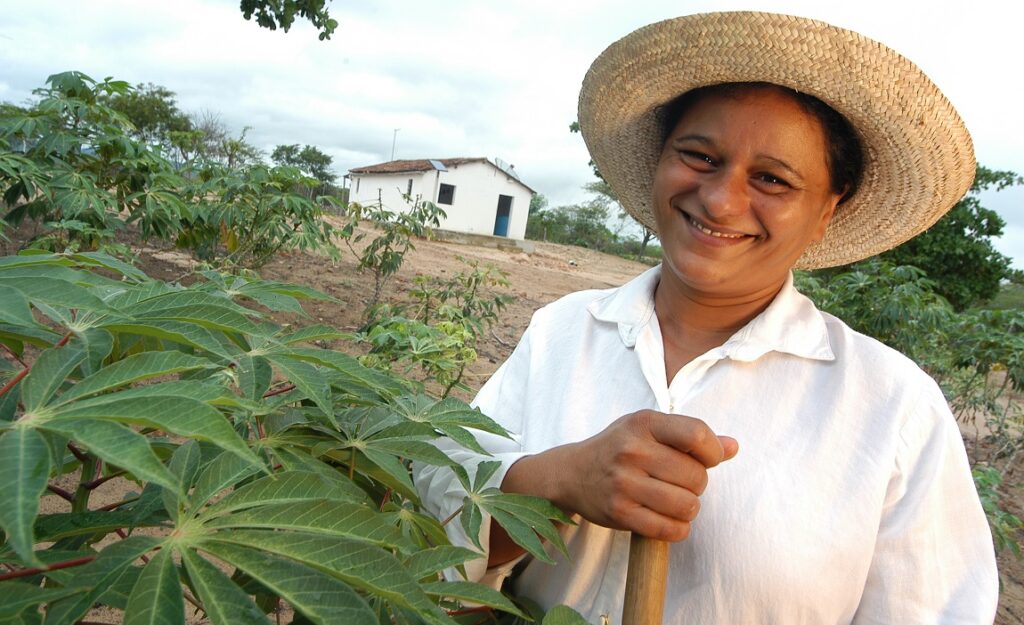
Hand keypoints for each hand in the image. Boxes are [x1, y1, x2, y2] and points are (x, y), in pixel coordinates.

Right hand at [502, 410, 737, 542]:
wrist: (572, 472)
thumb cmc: (619, 448)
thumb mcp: (650, 430)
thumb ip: (691, 436)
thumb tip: (733, 446)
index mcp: (644, 422)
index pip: (698, 435)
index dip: (713, 452)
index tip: (707, 459)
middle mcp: (632, 450)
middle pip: (696, 476)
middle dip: (697, 484)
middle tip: (679, 482)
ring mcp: (624, 482)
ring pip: (687, 505)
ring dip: (688, 508)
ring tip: (674, 501)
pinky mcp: (619, 512)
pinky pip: (670, 529)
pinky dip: (677, 528)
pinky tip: (668, 519)